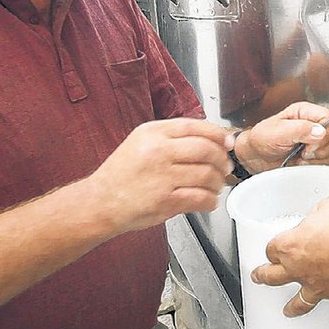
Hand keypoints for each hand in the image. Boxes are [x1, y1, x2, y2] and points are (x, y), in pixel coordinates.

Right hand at [88, 118, 231, 233]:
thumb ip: (171, 138)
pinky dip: (210, 201)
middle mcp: (158, 151)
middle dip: (222, 160)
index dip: (218, 134)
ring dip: (218, 182)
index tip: (228, 142)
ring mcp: (162, 176)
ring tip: (216, 185)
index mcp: (152, 132)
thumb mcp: (140, 142)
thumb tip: (209, 138)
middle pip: (206, 150)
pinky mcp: (165, 200)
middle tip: (225, 166)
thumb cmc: (122, 174)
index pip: (195, 127)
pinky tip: (209, 201)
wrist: (100, 202)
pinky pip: (200, 198)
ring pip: (207, 174)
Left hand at [235, 102, 328, 172]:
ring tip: (301, 158)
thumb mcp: (276, 132)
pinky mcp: (319, 155)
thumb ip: (299, 129)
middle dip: (322, 149)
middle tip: (304, 153)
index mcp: (306, 113)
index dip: (324, 135)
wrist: (255, 157)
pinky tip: (304, 165)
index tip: (308, 145)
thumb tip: (320, 131)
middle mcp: (315, 124)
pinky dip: (319, 167)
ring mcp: (319, 141)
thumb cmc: (261, 140)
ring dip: (319, 159)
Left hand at [251, 197, 328, 316]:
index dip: (272, 247)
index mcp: (292, 245)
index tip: (274, 247)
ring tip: (287, 310)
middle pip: (272, 277)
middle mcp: (299, 269)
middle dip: (263, 276)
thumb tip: (320, 215)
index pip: (271, 248)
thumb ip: (319, 213)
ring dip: (291, 306)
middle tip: (258, 277)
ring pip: (298, 301)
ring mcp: (317, 285)